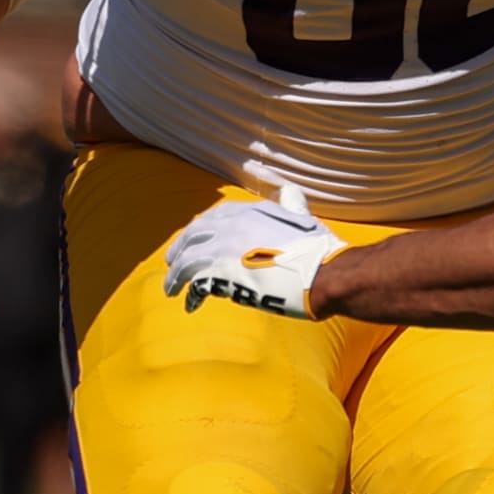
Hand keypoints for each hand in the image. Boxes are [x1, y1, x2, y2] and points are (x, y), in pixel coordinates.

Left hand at [163, 192, 346, 321]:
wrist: (322, 273)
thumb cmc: (318, 250)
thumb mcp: (302, 218)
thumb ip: (291, 204)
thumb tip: (290, 191)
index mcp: (248, 211)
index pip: (213, 216)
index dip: (200, 230)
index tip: (193, 239)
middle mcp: (231, 227)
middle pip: (192, 236)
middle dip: (179, 249)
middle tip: (171, 262)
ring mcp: (224, 250)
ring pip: (187, 260)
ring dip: (176, 275)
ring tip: (171, 288)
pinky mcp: (223, 276)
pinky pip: (195, 284)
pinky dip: (189, 293)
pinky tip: (189, 303)